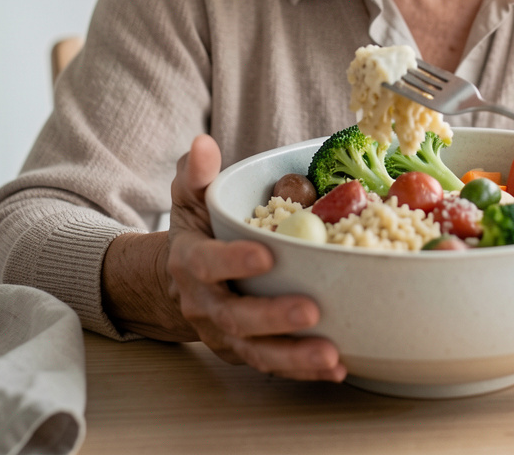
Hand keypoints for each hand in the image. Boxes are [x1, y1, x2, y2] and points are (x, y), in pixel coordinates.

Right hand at [166, 134, 345, 380]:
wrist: (176, 282)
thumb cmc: (195, 230)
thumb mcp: (188, 197)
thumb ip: (195, 173)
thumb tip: (203, 143)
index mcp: (191, 262)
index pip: (207, 263)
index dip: (234, 261)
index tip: (266, 254)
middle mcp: (205, 303)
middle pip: (236, 316)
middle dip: (273, 317)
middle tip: (311, 310)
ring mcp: (224, 333)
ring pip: (257, 351)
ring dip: (294, 356)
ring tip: (330, 354)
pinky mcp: (244, 351)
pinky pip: (272, 365)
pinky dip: (302, 370)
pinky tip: (337, 366)